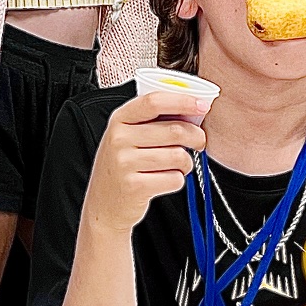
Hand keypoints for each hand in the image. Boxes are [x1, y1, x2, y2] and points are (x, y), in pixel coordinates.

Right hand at [85, 94, 207, 237]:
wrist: (104, 204)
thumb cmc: (123, 166)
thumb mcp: (128, 136)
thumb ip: (153, 120)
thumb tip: (192, 109)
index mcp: (120, 119)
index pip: (154, 102)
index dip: (183, 101)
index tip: (201, 105)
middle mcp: (119, 139)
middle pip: (174, 130)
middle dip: (196, 136)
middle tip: (198, 142)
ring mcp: (125, 163)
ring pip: (178, 156)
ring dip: (186, 162)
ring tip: (177, 165)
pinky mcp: (135, 186)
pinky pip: (174, 179)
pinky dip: (177, 180)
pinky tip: (165, 179)